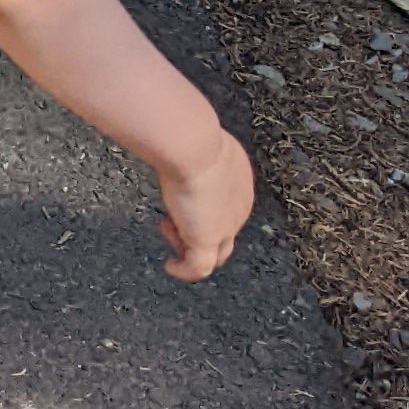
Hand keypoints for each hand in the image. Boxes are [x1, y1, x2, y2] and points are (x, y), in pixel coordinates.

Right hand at [157, 124, 254, 283]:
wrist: (193, 146)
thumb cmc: (191, 137)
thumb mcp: (196, 143)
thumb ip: (190, 151)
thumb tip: (173, 143)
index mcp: (240, 181)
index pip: (228, 207)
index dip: (205, 209)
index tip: (182, 203)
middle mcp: (239, 206)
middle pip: (225, 232)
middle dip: (198, 230)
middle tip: (171, 223)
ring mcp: (227, 226)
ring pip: (216, 252)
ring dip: (190, 248)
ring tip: (169, 236)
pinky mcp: (208, 239)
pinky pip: (200, 268)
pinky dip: (185, 271)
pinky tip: (171, 267)